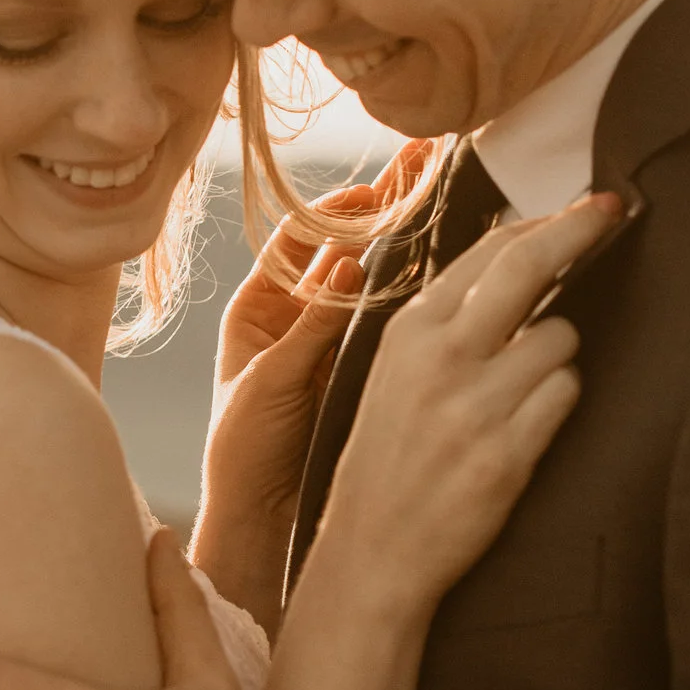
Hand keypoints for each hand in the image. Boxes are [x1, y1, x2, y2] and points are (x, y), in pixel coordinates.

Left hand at [191, 154, 427, 610]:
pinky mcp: (355, 371)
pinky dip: (411, 292)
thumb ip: (310, 327)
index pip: (299, 239)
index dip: (336, 210)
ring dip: (401, 242)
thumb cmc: (244, 451)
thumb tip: (351, 264)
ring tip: (441, 202)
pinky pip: (384, 321)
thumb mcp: (269, 382)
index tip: (375, 190)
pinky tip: (445, 269)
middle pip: (340, 248)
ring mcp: (329, 343)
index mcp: (258, 309)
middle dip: (379, 210)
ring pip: (368, 279)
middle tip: (423, 171)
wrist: (260, 518)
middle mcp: (295, 317)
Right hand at [308, 196, 615, 615]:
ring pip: (561, 338)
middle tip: (611, 215)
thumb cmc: (390, 456)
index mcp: (411, 329)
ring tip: (524, 387)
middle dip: (579, 233)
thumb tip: (518, 255)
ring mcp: (475, 406)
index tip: (588, 207)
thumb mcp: (396, 370)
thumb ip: (448, 317)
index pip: (492, 250)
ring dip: (558, 356)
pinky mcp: (507, 453)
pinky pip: (566, 395)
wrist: (373, 550)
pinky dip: (559, 401)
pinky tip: (528, 422)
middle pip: (530, 268)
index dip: (548, 222)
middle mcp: (441, 358)